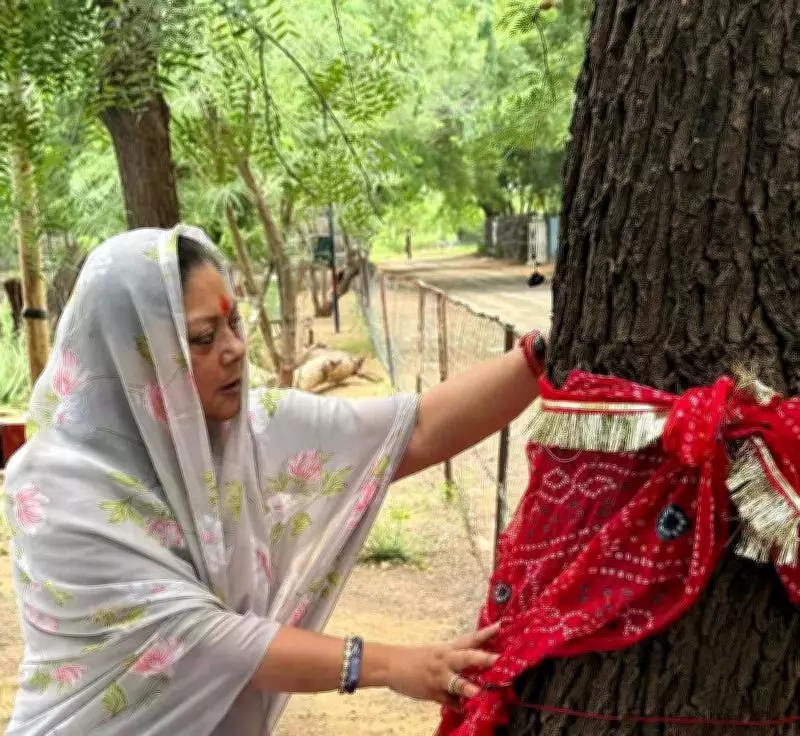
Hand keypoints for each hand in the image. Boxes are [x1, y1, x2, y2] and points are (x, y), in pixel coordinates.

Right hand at [385, 622, 499, 705]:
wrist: (389, 663)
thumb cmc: (416, 658)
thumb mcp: (438, 654)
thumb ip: (457, 659)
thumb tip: (478, 666)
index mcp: (447, 648)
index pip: (470, 638)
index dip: (486, 633)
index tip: (501, 626)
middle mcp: (445, 660)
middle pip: (465, 656)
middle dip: (482, 658)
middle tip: (498, 659)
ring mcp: (438, 677)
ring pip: (454, 681)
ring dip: (466, 686)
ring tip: (477, 691)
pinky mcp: (431, 692)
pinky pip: (447, 701)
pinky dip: (456, 705)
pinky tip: (465, 710)